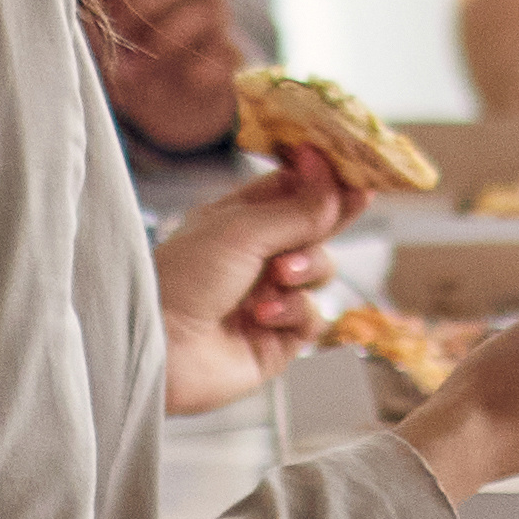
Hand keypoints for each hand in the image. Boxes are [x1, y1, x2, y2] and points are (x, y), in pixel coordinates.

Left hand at [89, 0, 249, 151]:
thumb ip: (92, 7)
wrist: (166, 101)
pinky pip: (224, 52)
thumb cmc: (126, 52)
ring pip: (204, 10)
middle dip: (141, 2)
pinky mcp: (230, 55)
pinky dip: (201, 68)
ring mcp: (219, 17)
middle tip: (118, 32)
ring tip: (135, 69)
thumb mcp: (101, 30)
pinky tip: (183, 79)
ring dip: (164, 41)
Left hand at [148, 144, 354, 417]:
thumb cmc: (182, 279)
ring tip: (279, 276)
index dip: (322, 180)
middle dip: (331, 217)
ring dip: (308, 268)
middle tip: (359, 198)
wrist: (158, 349)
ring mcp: (268, 298)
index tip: (351, 169)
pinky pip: (312, 317)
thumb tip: (339, 181)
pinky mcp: (277, 340)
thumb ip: (298, 209)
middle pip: (313, 228)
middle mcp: (254, 257)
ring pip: (320, 271)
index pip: (290, 190)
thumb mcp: (242, 230)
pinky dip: (294, 312)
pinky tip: (263, 316)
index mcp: (237, 220)